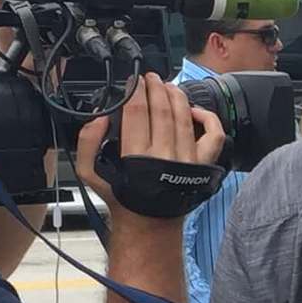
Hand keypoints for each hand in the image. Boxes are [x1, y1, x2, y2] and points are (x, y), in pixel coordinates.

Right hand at [78, 73, 223, 216]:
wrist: (149, 224)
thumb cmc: (123, 198)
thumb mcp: (90, 174)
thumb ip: (87, 143)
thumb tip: (100, 118)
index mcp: (136, 157)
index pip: (136, 112)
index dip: (134, 91)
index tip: (132, 82)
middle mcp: (164, 156)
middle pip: (161, 110)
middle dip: (155, 87)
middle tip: (150, 78)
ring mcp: (187, 160)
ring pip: (184, 117)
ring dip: (176, 96)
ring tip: (167, 85)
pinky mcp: (203, 164)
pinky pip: (214, 136)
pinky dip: (207, 119)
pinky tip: (194, 110)